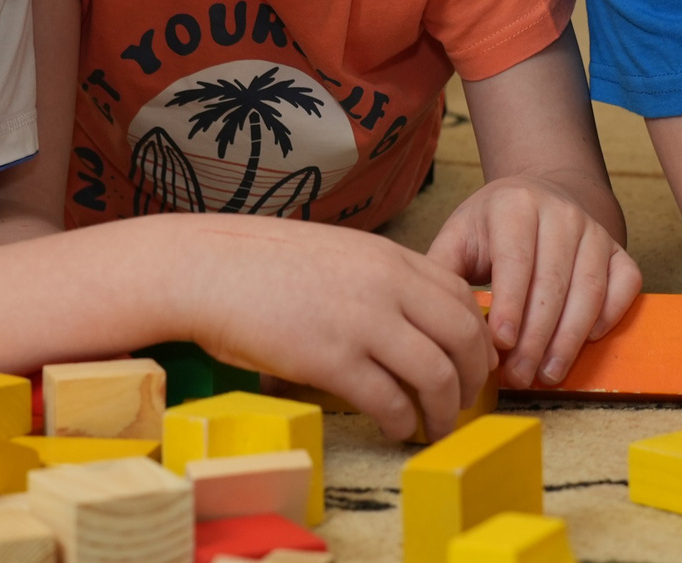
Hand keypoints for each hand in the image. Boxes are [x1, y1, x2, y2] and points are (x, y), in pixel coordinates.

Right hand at [161, 215, 497, 444]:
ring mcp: (360, 321)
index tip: (473, 361)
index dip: (476, 334)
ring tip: (438, 427)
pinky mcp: (331, 358)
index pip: (460, 295)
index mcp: (387, 256)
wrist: (205, 268)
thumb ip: (376, 275)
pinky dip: (402, 421)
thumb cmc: (259, 263)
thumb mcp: (334, 252)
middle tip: (466, 400)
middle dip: (473, 376)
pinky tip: (396, 429)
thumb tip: (408, 314)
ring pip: (436, 374)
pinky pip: (389, 400)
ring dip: (446, 409)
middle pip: (462, 336)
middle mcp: (385, 284)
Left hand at [428, 175, 643, 387]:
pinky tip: (588, 342)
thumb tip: (431, 318)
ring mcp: (594, 230)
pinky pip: (625, 284)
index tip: (500, 345)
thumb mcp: (459, 235)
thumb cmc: (492, 227)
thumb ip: (442, 270)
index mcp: (514, 205)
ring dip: (569, 339)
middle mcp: (560, 213)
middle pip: (552, 283)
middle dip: (536, 337)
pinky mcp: (618, 249)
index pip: (515, 261)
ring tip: (548, 374)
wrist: (538, 196)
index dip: (510, 306)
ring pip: (589, 290)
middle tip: (519, 375)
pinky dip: (610, 315)